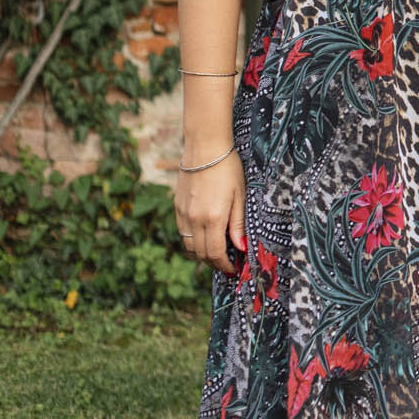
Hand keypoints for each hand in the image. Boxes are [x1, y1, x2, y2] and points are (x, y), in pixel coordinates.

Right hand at [175, 148, 245, 274]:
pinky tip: (204, 236)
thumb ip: (237, 224)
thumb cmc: (228, 169)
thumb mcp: (240, 195)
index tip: (232, 269)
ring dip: (202, 254)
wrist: (204, 148)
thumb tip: (241, 248)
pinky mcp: (177, 207)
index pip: (215, 253)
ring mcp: (183, 214)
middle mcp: (194, 219)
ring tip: (216, 253)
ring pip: (189, 245)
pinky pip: (183, 232)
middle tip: (226, 264)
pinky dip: (193, 240)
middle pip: (200, 253)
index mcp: (213, 218)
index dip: (224, 265)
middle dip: (214, 263)